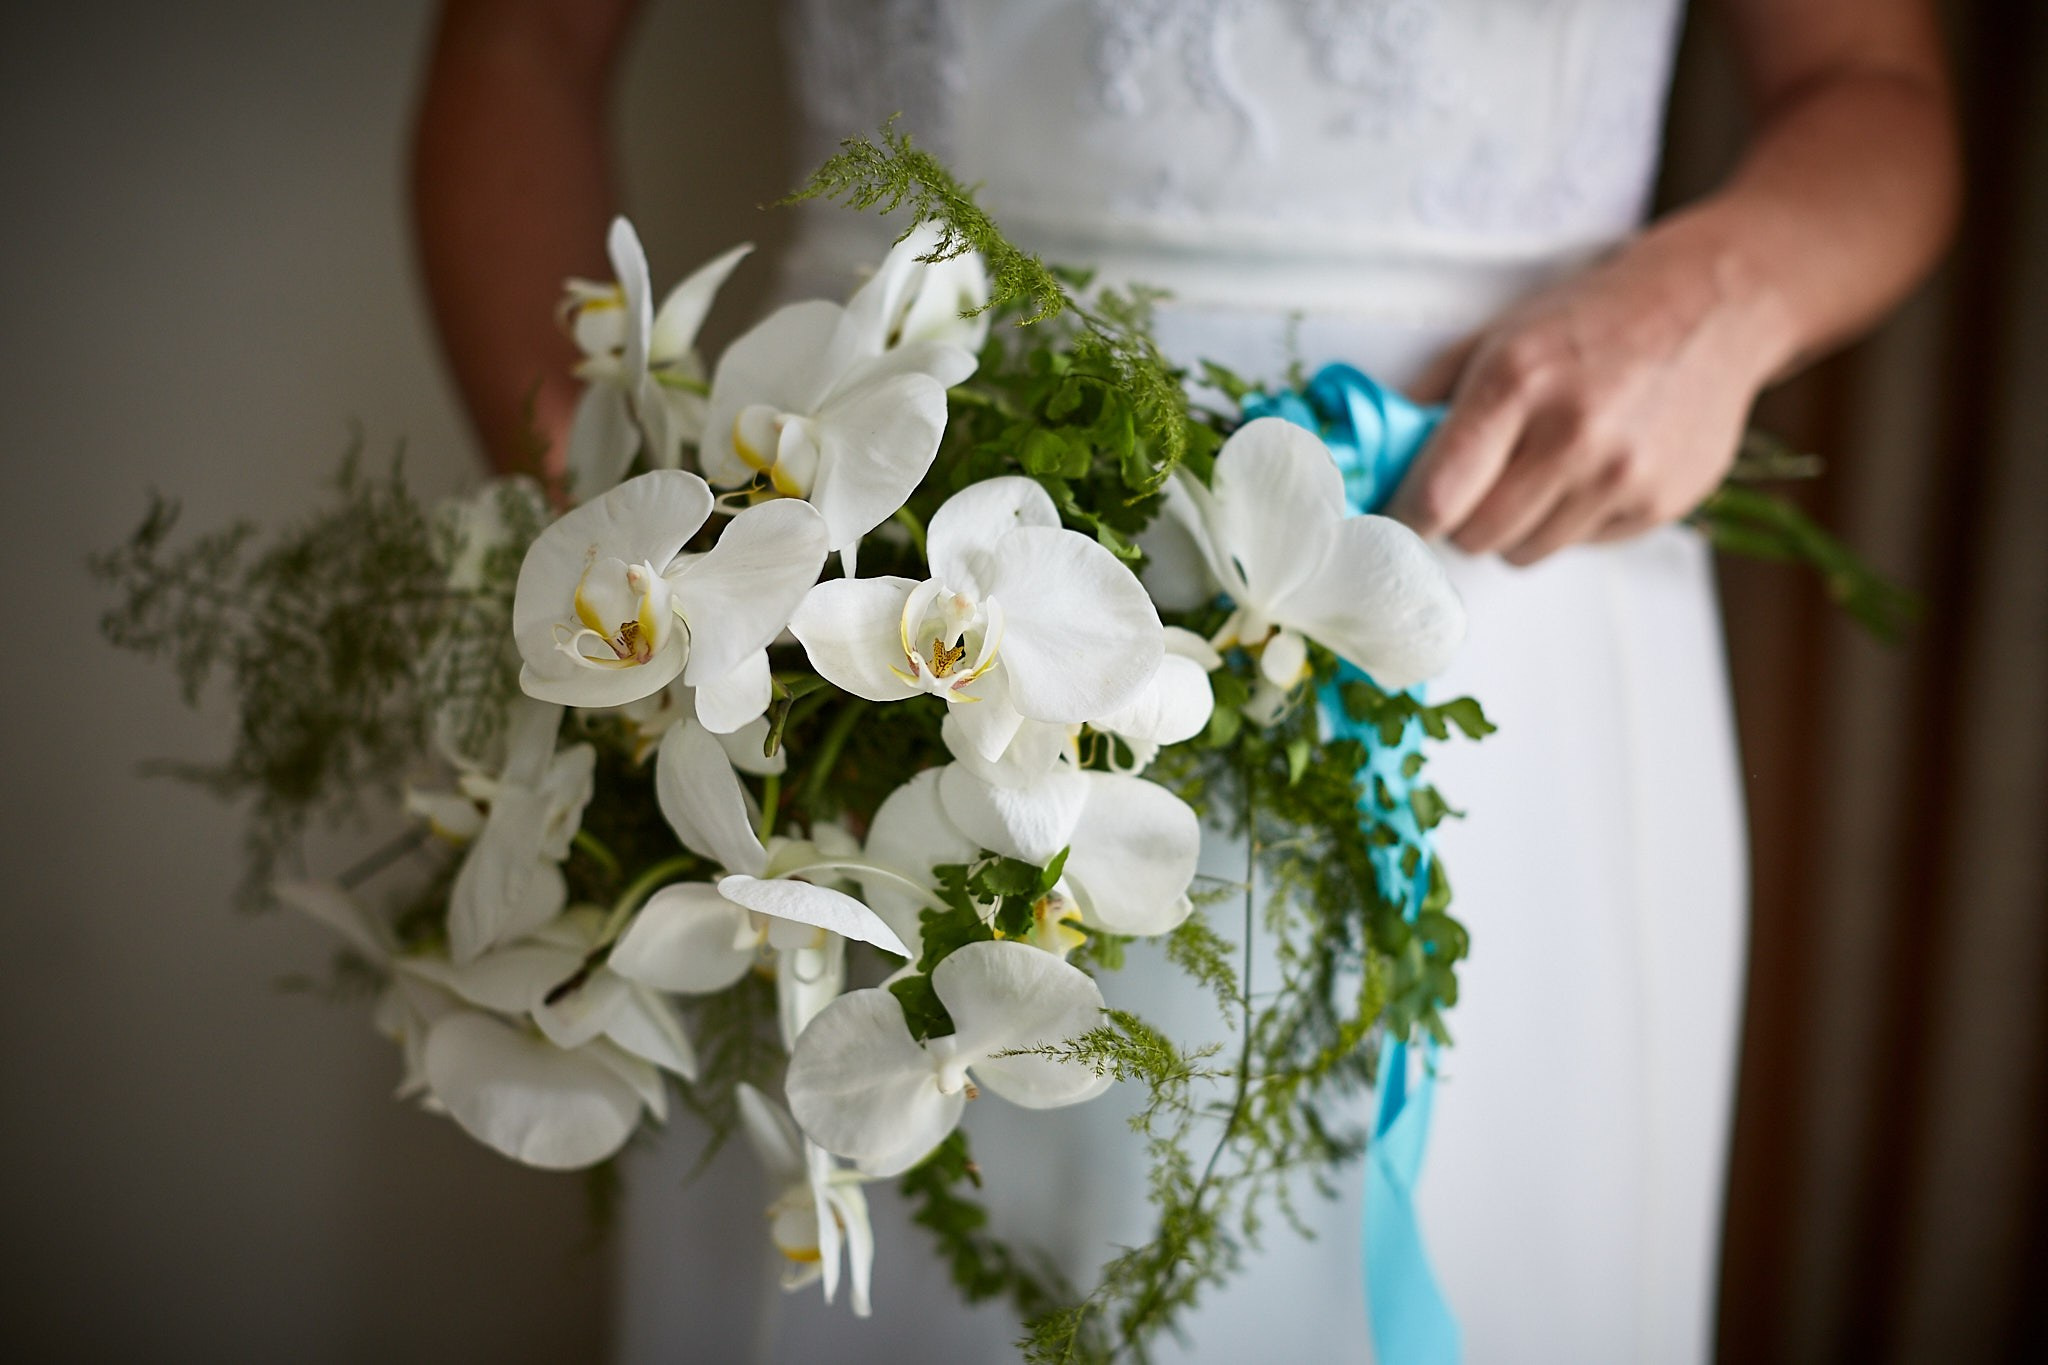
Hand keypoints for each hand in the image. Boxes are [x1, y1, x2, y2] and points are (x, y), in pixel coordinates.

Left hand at [1388, 228, 1792, 564]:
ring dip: (1516, 526)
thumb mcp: (1499, 334)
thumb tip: (1374, 458)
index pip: (1437, 497)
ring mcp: (1621, 475)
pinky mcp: (1660, 503)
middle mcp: (1571, 435)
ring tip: (1541, 469)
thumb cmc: (1590, 318)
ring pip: (1524, 552)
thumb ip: (1430, 397)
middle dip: (1463, 518)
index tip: (1397, 518)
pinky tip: (1592, 468)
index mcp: (1516, 383)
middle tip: (1477, 483)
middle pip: (1476, 537)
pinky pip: (1580, 545)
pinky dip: (1571, 521)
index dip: (1405, 519)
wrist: (1713, 305)